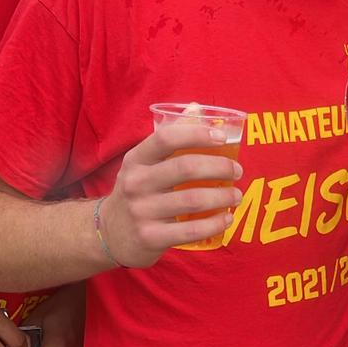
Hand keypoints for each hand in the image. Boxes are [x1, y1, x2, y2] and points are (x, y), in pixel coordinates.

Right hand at [99, 119, 243, 267]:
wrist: (110, 234)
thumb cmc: (137, 192)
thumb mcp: (143, 164)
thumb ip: (169, 138)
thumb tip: (196, 108)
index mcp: (136, 159)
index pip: (166, 138)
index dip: (197, 134)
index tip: (222, 137)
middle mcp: (136, 183)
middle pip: (187, 168)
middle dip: (220, 167)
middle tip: (237, 171)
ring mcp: (142, 212)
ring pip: (194, 200)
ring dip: (223, 197)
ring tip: (236, 196)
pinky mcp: (150, 237)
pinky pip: (191, 230)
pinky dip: (215, 224)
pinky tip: (227, 218)